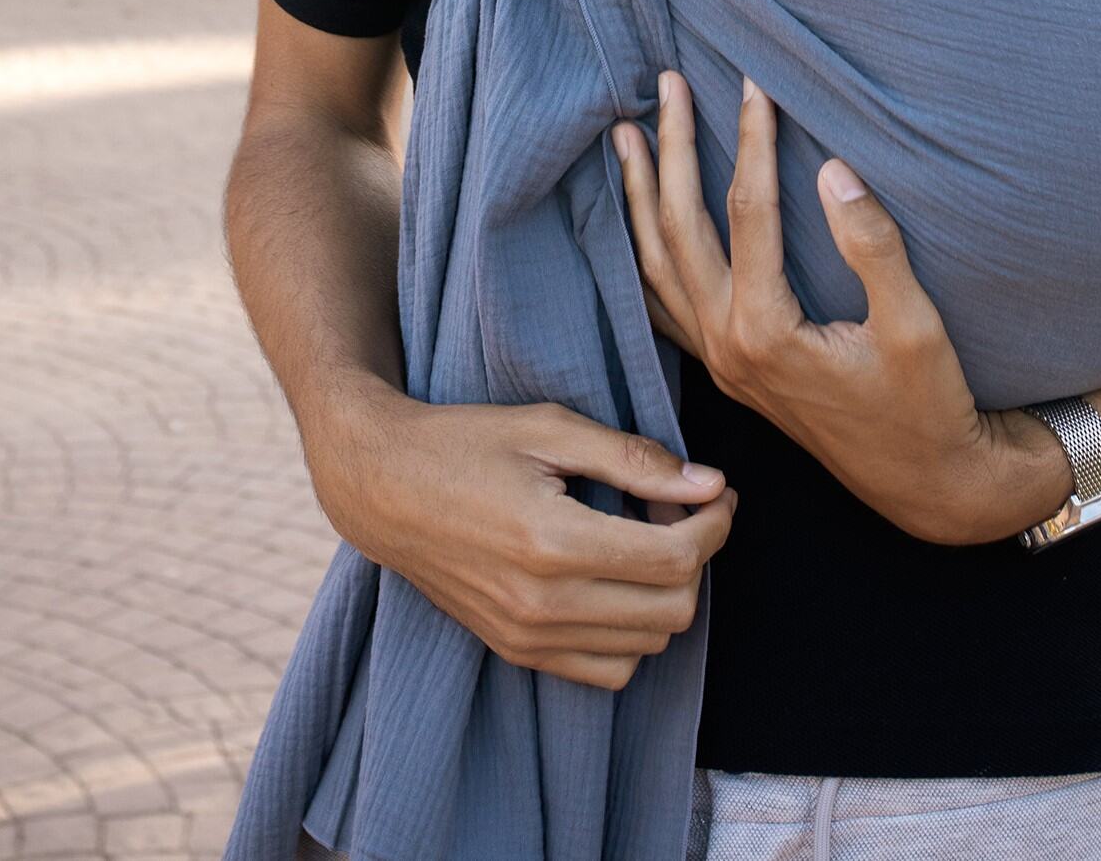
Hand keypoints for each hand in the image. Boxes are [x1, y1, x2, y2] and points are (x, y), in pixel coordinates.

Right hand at [303, 375, 737, 688]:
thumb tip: (709, 483)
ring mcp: (527, 637)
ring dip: (668, 594)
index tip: (718, 491)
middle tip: (685, 507)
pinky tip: (618, 582)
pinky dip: (633, 634)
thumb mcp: (550, 427)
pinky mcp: (516, 652)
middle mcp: (542, 604)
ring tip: (649, 539)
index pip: (674, 558)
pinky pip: (607, 671)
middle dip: (698, 556)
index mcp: (553, 541)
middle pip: (673, 609)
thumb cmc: (466, 442)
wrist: (382, 486)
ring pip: (647, 645)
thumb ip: (633, 458)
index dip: (714, 523)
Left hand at [612, 72, 1068, 545]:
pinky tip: (641, 221)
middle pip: (677, 228)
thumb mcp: (915, 326)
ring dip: (639, 196)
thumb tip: (834, 168)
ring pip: (655, 266)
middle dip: (671, 150)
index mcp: (765, 331)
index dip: (753, 139)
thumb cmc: (929, 406)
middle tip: (667, 83)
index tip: (755, 81)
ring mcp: (720, 361)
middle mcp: (727, 346)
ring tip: (627, 135)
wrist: (929, 484)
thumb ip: (873, 246)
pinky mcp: (729, 370)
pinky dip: (643, 252)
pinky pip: (663, 303)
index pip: (748, 210)